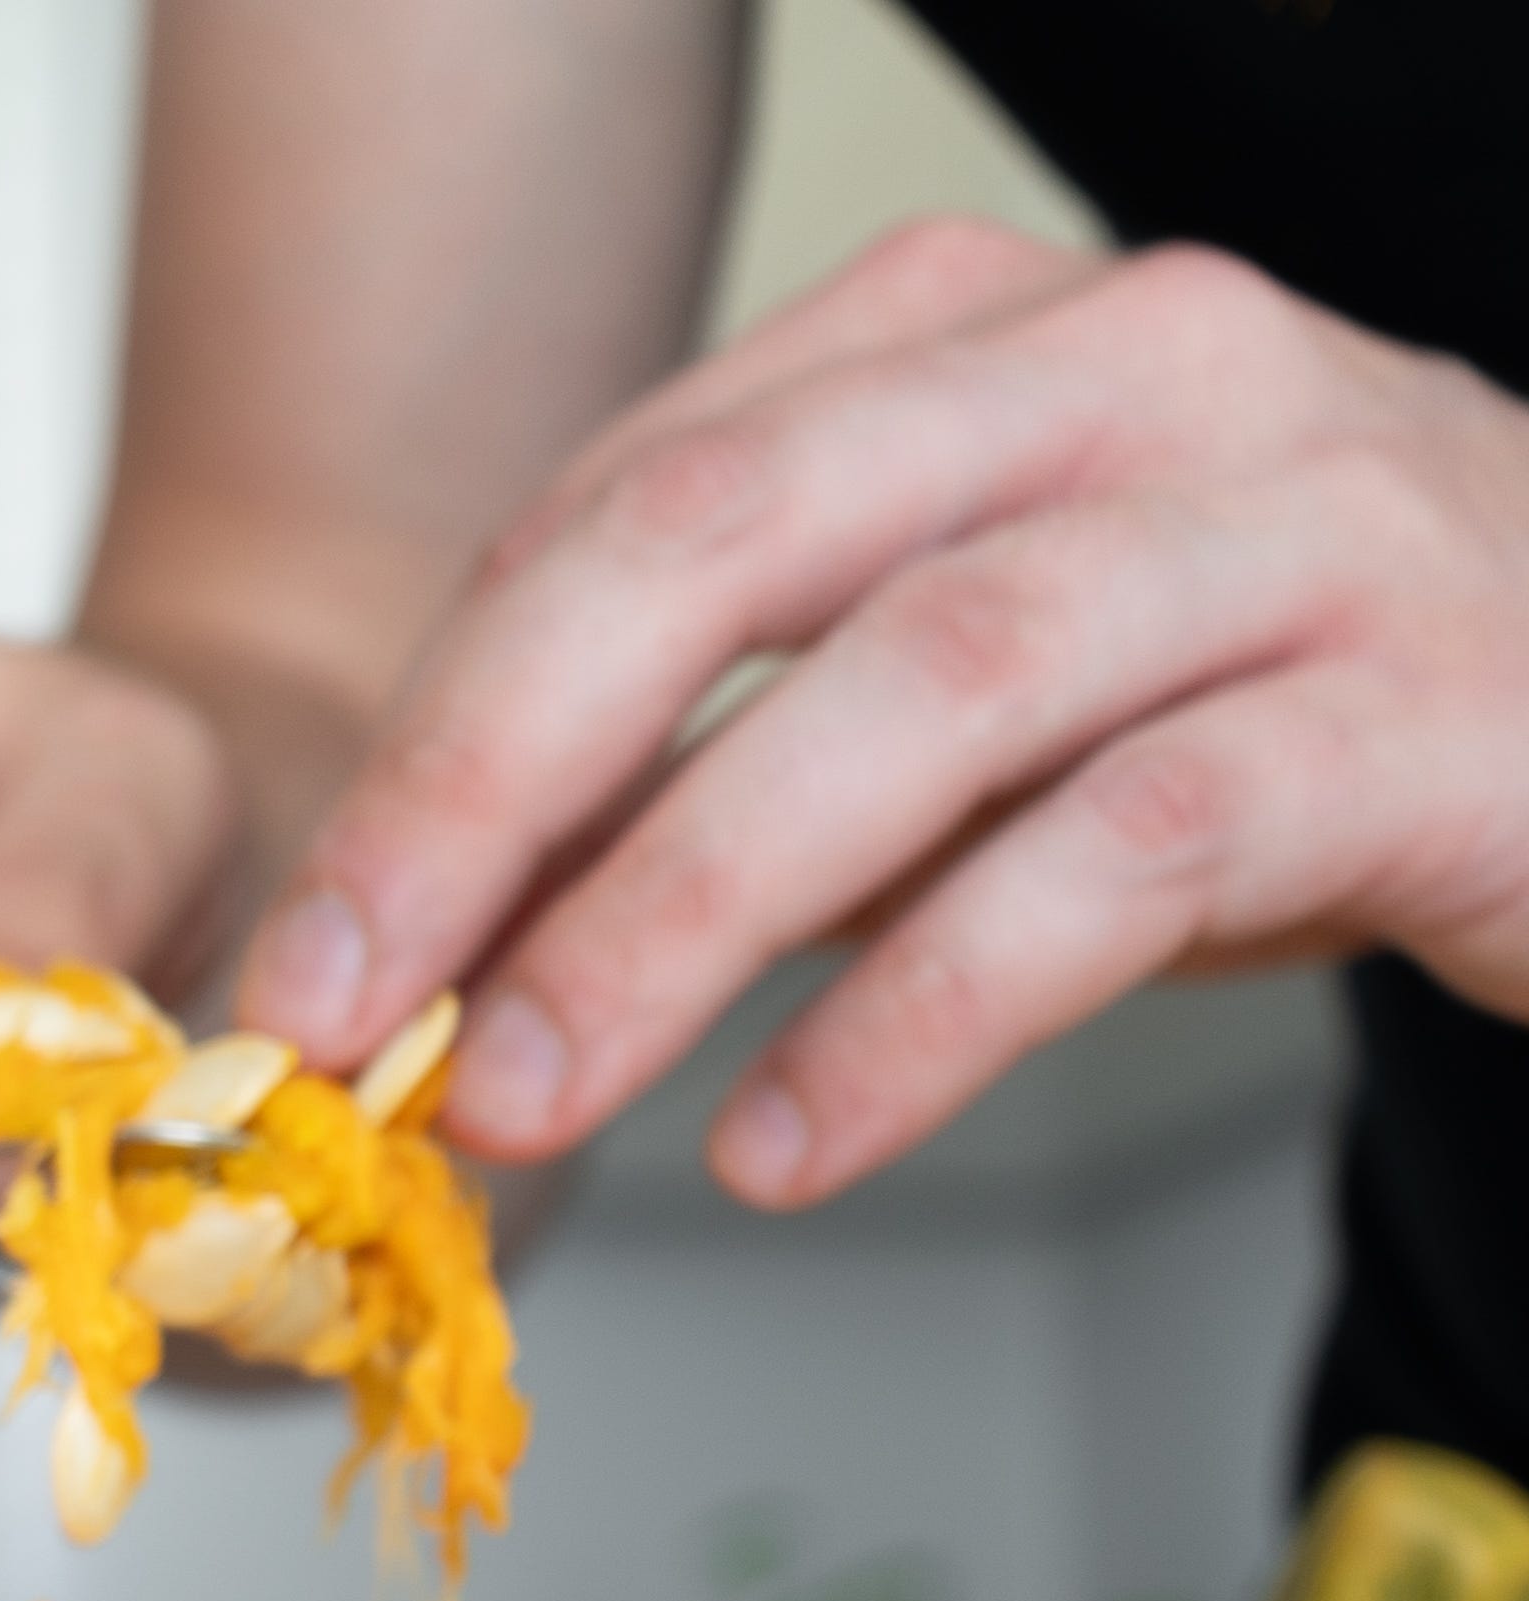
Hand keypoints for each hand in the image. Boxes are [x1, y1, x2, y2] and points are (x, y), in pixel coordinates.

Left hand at [244, 221, 1528, 1197]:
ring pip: (920, 688)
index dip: (437, 736)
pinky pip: (1126, 854)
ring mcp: (1297, 528)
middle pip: (730, 545)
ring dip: (676, 915)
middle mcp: (1135, 379)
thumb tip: (433, 965)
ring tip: (526, 1098)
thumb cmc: (1262, 711)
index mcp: (970, 343)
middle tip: (344, 1005)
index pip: (629, 508)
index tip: (303, 949)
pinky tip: (789, 1137)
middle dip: (494, 787)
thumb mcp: (959, 707)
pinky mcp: (1427, 714)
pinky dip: (923, 1010)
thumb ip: (722, 775)